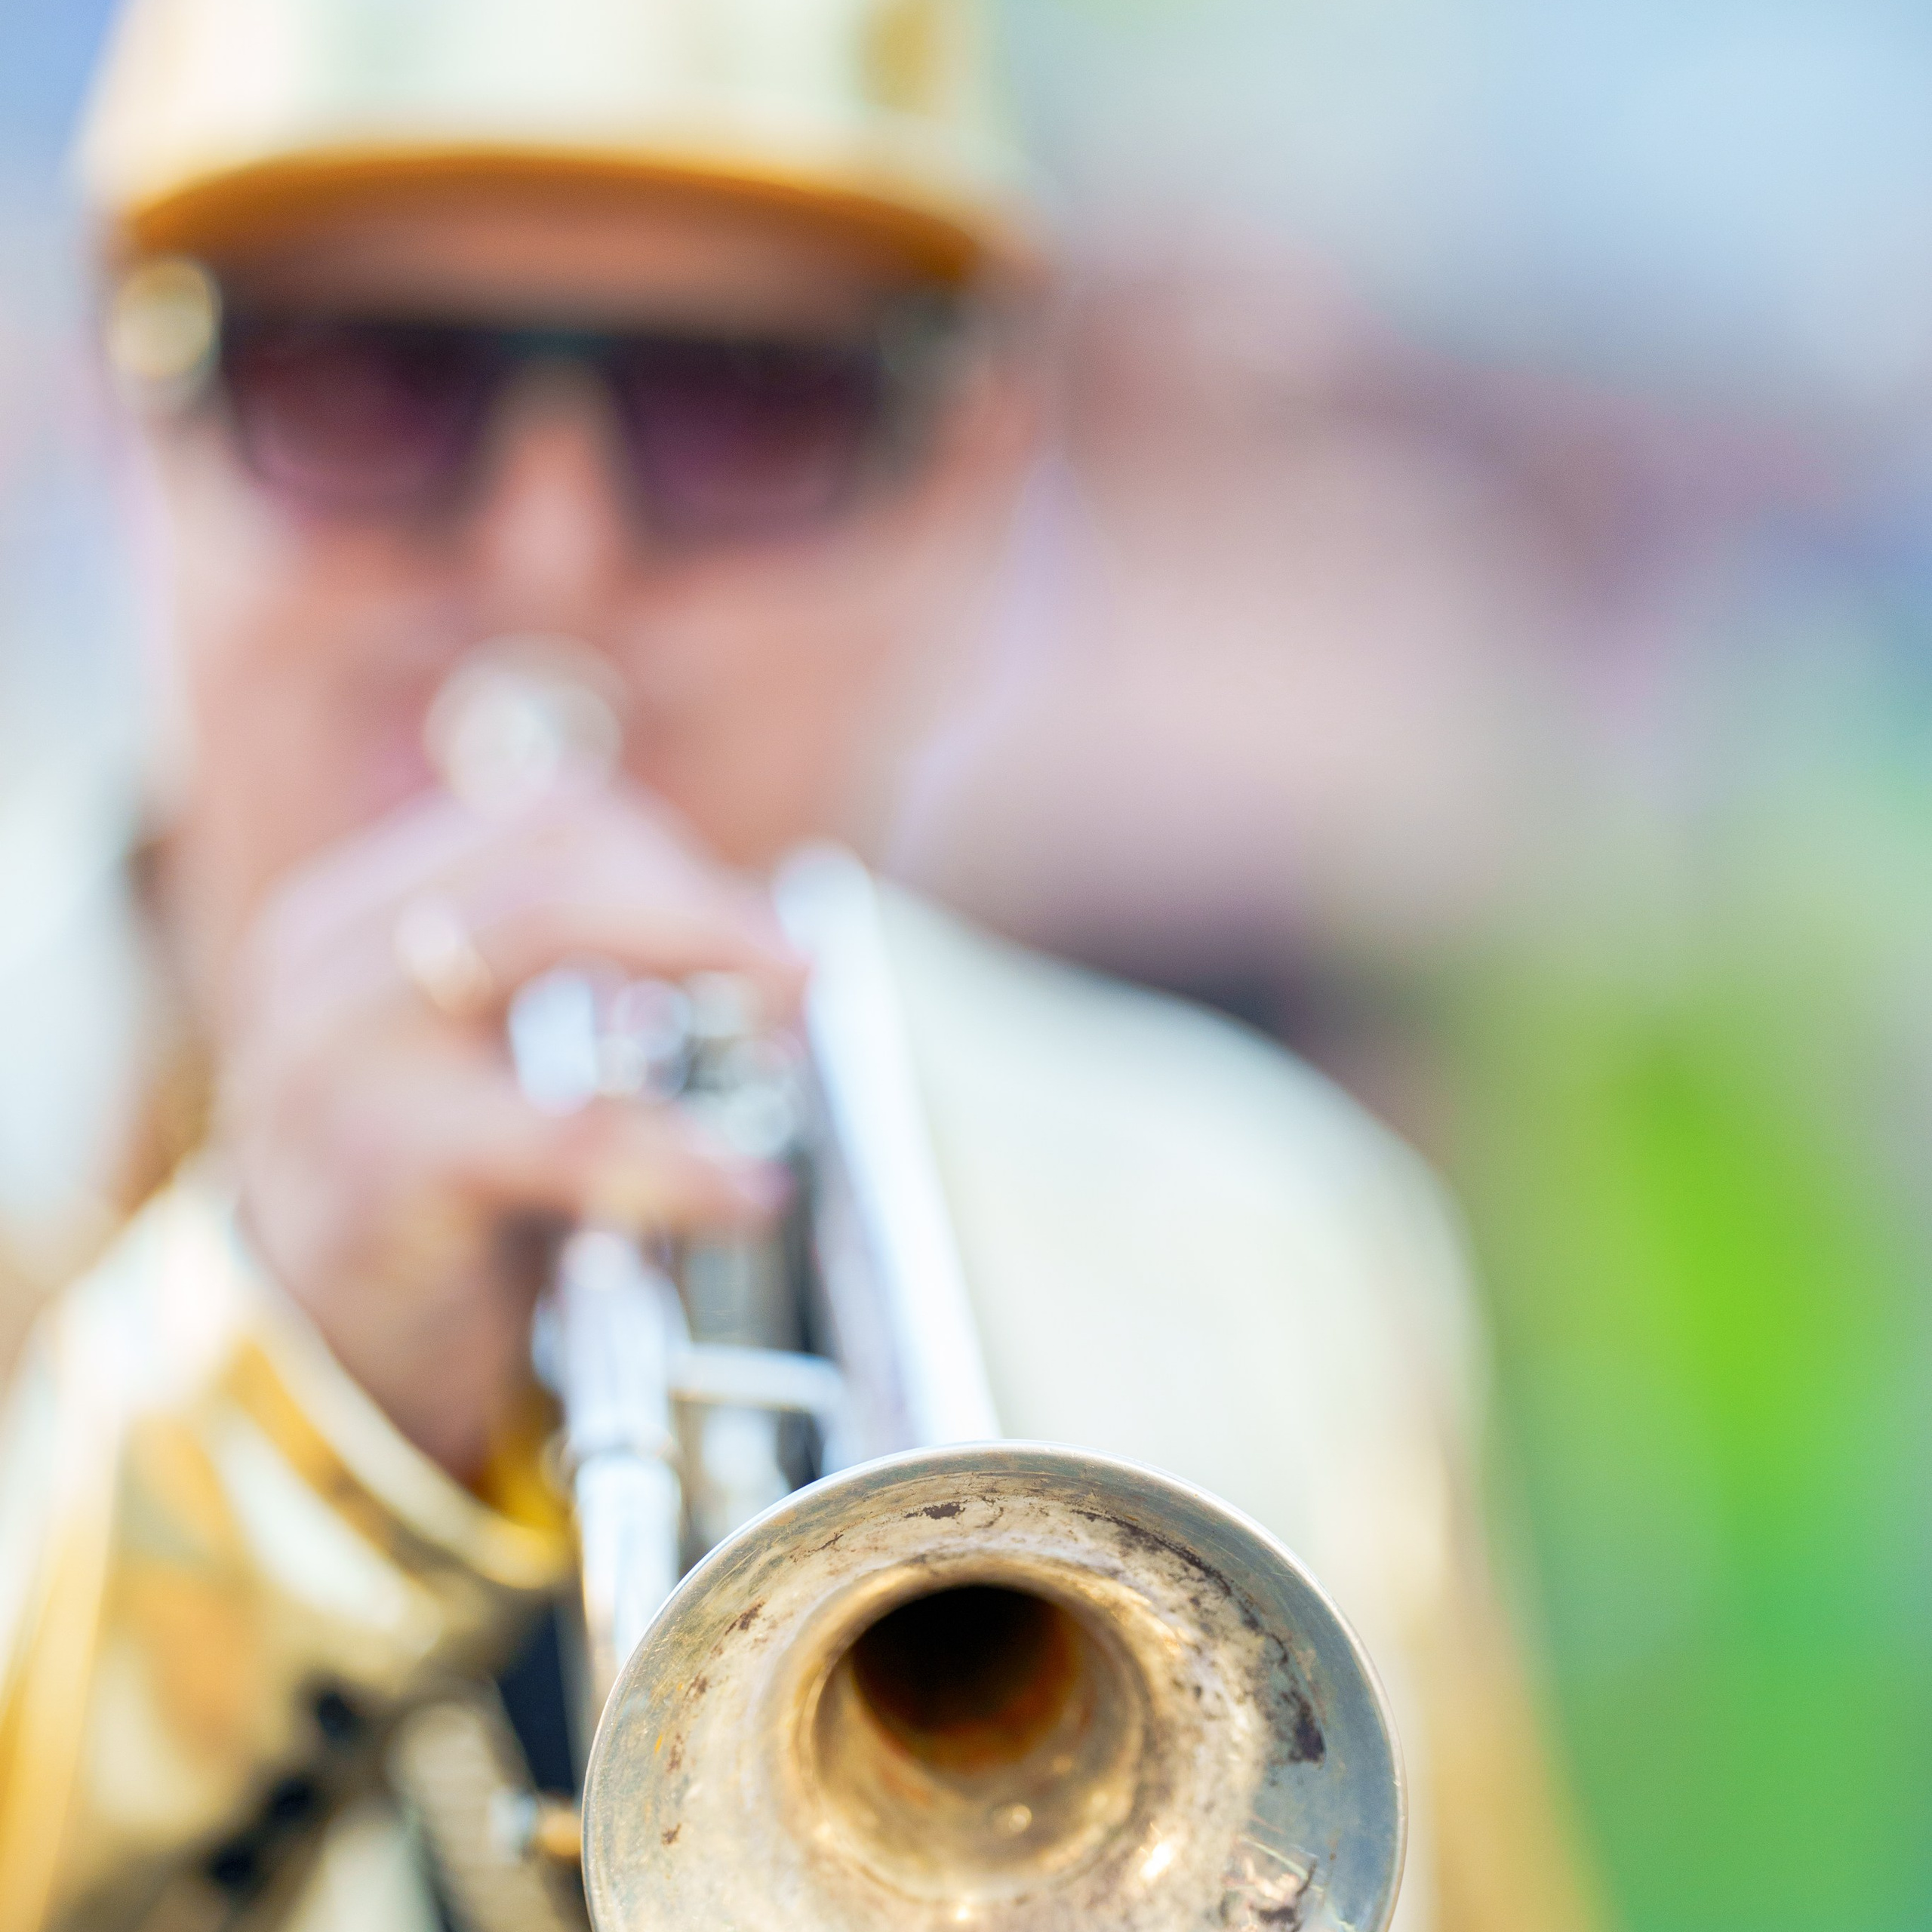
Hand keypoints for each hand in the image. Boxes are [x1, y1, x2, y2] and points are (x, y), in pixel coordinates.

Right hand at [217, 785, 805, 1481]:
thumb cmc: (425, 1201)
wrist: (318, 1366)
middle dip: (702, 903)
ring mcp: (343, 1052)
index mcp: (356, 916)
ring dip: (699, 957)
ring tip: (791, 1035)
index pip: (542, 822)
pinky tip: (749, 1192)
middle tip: (803, 974)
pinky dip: (682, 1152)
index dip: (673, 864)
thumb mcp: (474, 1062)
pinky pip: (568, 1130)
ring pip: (546, 927)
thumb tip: (746, 940)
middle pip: (551, 853)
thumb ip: (564, 980)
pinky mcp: (383, 1165)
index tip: (760, 935)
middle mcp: (333, 959)